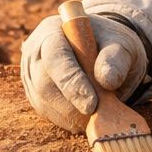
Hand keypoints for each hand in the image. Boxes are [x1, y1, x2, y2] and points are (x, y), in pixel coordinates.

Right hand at [21, 12, 147, 131]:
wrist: (103, 52)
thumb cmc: (110, 44)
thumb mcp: (120, 43)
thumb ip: (115, 58)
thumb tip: (108, 80)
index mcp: (52, 31)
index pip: (54, 57)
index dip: (71, 81)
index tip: (92, 104)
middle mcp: (35, 53)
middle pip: (44, 84)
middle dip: (72, 104)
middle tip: (100, 114)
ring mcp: (31, 76)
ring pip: (44, 103)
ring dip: (73, 115)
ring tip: (100, 114)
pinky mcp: (36, 95)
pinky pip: (49, 114)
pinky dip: (70, 121)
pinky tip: (89, 118)